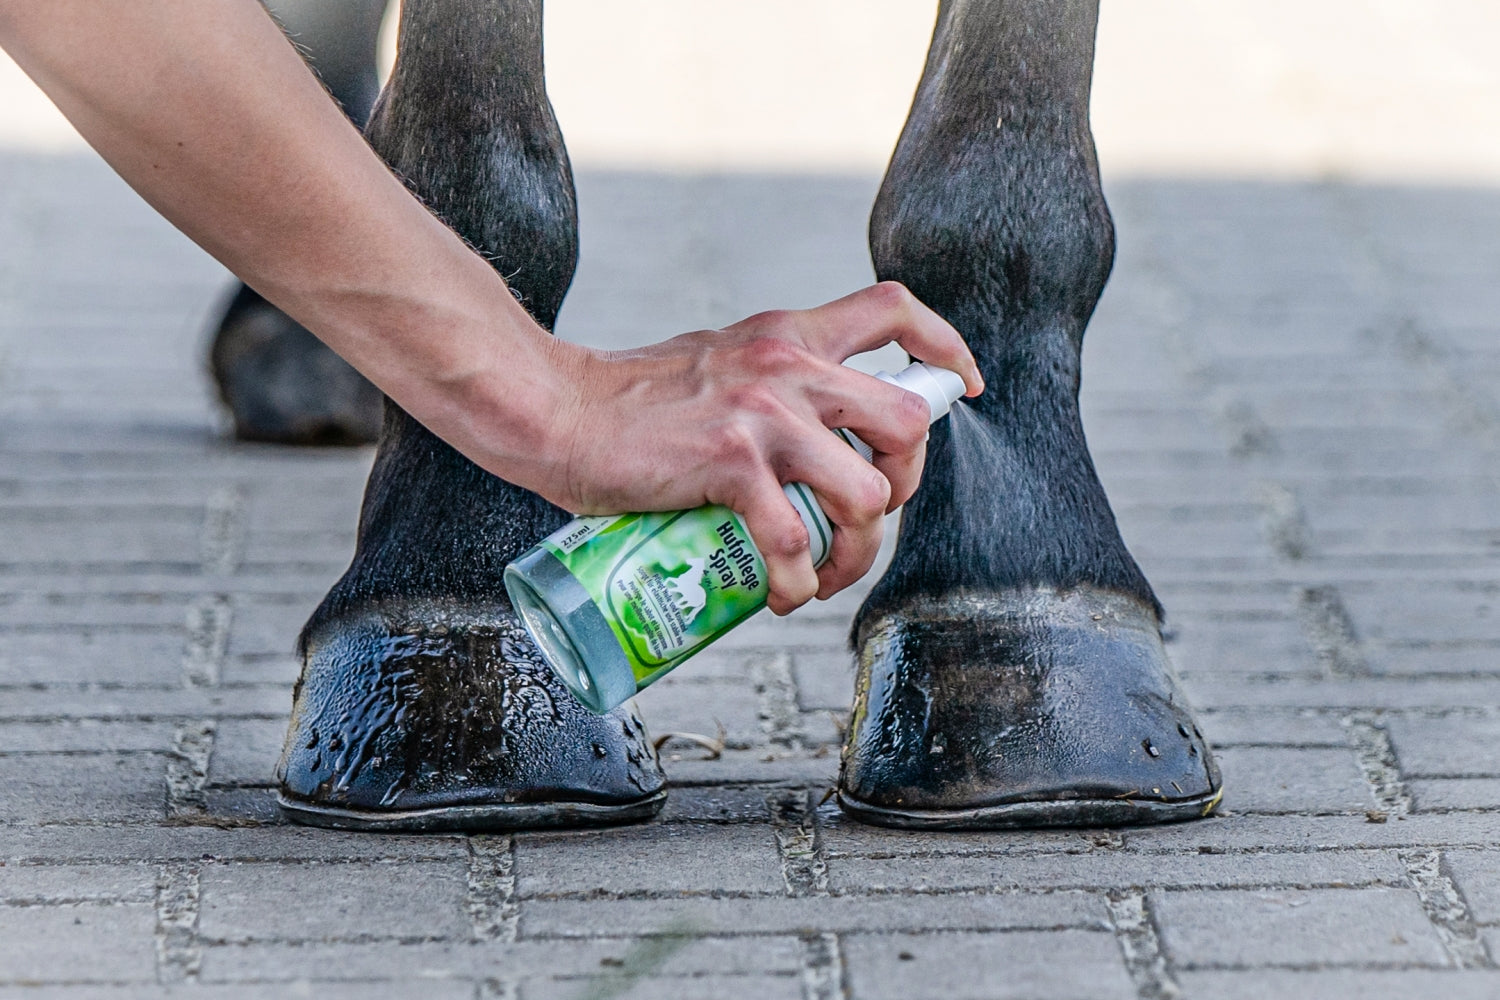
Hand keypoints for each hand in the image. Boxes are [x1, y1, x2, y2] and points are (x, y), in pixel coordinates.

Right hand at [538, 282, 982, 614]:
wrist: (553, 410)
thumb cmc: (627, 402)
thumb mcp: (716, 362)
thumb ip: (764, 383)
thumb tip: (803, 440)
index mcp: (787, 334)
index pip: (893, 310)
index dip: (944, 348)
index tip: (961, 386)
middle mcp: (788, 364)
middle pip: (905, 422)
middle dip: (905, 487)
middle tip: (863, 519)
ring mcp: (763, 414)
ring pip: (865, 493)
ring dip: (856, 551)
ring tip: (820, 575)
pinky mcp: (729, 463)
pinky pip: (791, 541)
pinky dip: (795, 583)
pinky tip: (778, 596)